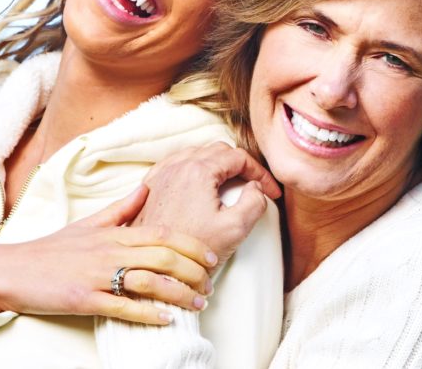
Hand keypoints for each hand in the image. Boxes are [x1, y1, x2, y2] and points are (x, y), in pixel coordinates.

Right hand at [0, 185, 217, 325]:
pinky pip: (122, 306)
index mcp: (113, 233)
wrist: (12, 270)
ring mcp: (97, 276)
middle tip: (211, 283)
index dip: (191, 244)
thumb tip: (147, 189)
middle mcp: (109, 251)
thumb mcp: (89, 223)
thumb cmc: (53, 249)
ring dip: (178, 293)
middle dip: (193, 270)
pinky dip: (147, 313)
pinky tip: (166, 319)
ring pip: (148, 281)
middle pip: (162, 256)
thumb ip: (121, 209)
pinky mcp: (84, 299)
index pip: (162, 233)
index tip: (211, 256)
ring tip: (198, 303)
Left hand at [136, 142, 280, 264]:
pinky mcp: (151, 186)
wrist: (153, 270)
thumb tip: (255, 188)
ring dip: (217, 164)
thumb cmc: (191, 253)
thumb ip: (254, 202)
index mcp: (198, 171)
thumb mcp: (235, 229)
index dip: (260, 172)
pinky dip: (195, 168)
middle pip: (218, 151)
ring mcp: (161, 175)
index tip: (270, 191)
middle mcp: (177, 166)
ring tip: (231, 184)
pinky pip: (176, 164)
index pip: (238, 157)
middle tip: (254, 185)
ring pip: (196, 154)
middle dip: (240, 165)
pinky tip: (200, 184)